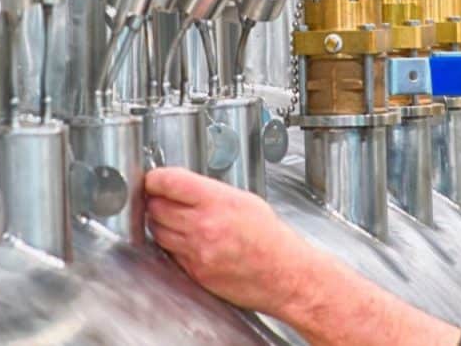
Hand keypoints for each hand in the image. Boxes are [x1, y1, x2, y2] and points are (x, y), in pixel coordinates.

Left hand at [145, 167, 460, 345]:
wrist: (308, 286)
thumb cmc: (291, 245)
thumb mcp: (256, 204)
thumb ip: (218, 195)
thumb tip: (181, 183)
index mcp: (226, 203)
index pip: (167, 180)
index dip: (157, 176)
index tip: (152, 174)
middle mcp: (211, 228)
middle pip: (158, 204)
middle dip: (158, 200)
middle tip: (162, 194)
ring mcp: (204, 255)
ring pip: (161, 231)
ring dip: (164, 225)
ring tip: (177, 220)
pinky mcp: (204, 276)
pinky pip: (176, 255)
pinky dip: (177, 248)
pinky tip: (190, 244)